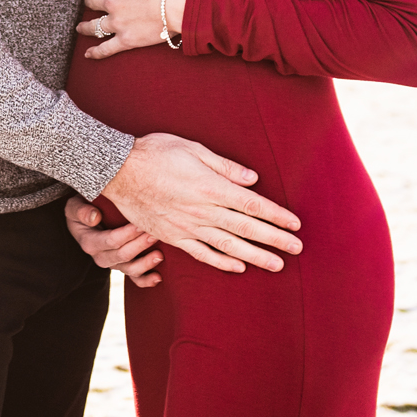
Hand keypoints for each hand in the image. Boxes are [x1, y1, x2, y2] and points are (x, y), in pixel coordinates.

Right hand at [64, 197, 163, 287]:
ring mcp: (113, 264)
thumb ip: (80, 211)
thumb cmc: (82, 209)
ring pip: (131, 269)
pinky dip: (146, 280)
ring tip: (160, 254)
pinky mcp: (123, 266)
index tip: (141, 224)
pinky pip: (135, 279)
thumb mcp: (74, 207)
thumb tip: (94, 217)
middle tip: (155, 233)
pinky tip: (158, 277)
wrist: (85, 220)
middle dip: (140, 245)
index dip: (127, 234)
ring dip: (146, 263)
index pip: (111, 241)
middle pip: (123, 255)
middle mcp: (101, 257)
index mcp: (90, 243)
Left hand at [76, 0, 189, 59]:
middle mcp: (111, 2)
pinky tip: (88, 54)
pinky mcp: (126, 40)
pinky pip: (106, 48)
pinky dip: (96, 52)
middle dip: (90, 2)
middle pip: (92, 2)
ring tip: (80, 28)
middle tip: (90, 4)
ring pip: (94, 26)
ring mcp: (117, 22)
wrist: (180, 3)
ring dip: (85, 26)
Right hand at [101, 132, 301, 272]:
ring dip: (255, 256)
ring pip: (228, 245)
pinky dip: (222, 262)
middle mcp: (203, 211)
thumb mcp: (193, 149)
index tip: (295, 224)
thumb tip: (252, 179)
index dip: (276, 216)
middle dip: (275, 239)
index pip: (252, 204)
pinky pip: (202, 253)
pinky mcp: (173, 236)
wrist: (119, 171)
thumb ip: (225, 167)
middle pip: (246, 228)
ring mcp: (188, 226)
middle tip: (297, 249)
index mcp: (211, 187)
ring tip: (276, 265)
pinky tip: (238, 267)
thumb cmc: (156, 152)